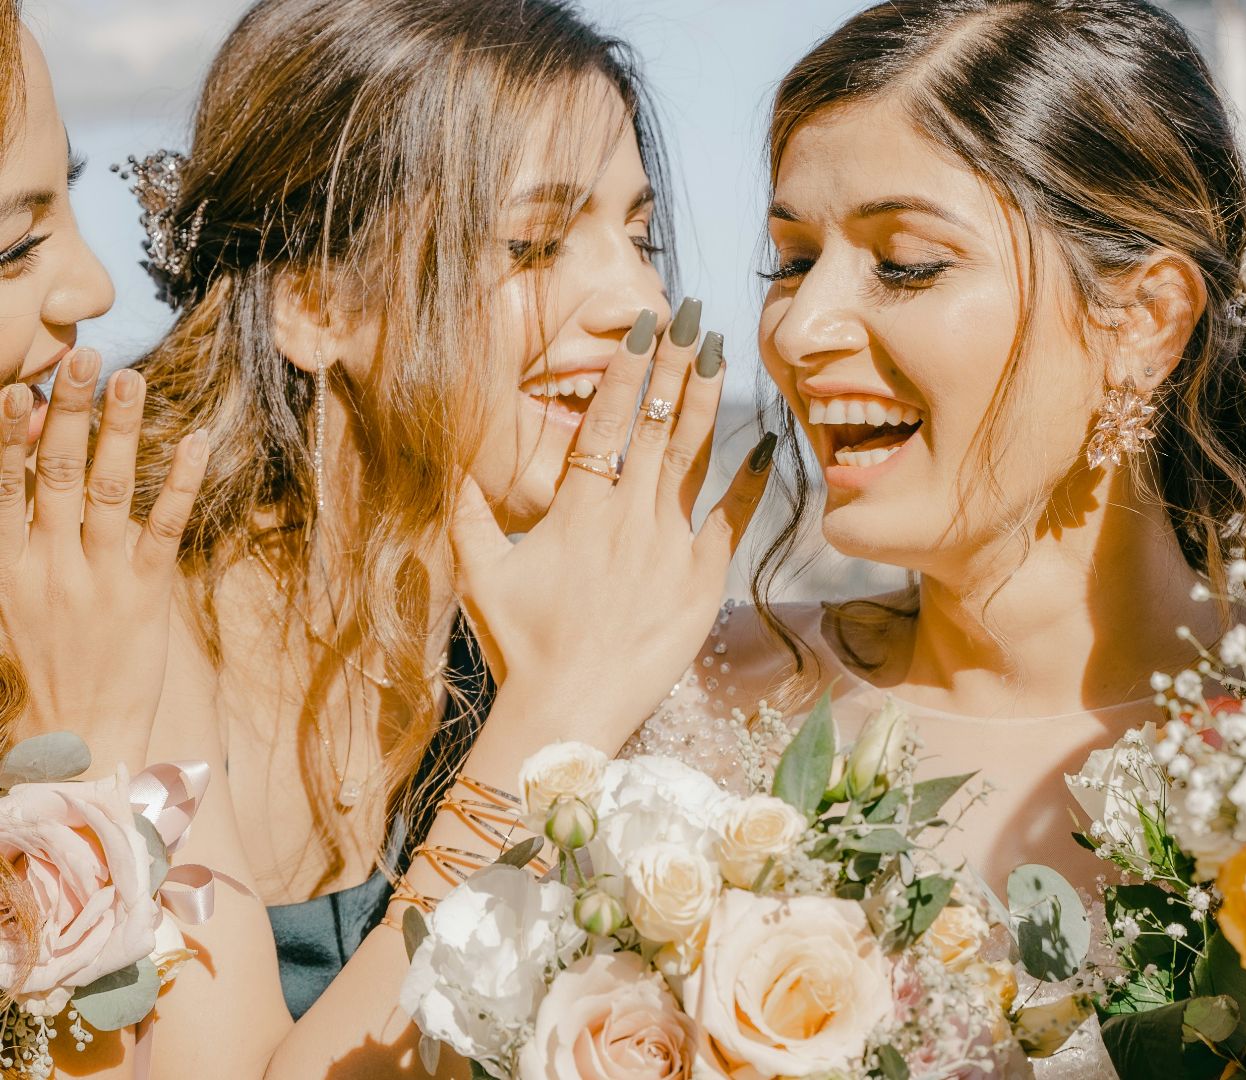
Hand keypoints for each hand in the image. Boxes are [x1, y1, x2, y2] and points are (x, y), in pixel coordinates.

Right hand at [0, 350, 209, 771]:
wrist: (77, 734)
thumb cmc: (42, 664)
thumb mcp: (8, 599)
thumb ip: (17, 538)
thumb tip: (24, 468)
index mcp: (3, 563)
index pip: (0, 484)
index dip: (6, 433)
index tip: (16, 385)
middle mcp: (47, 563)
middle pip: (56, 470)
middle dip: (70, 409)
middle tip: (84, 353)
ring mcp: (98, 577)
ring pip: (111, 488)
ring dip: (123, 429)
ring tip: (133, 377)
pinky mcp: (146, 595)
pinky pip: (166, 527)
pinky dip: (183, 481)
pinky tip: (196, 440)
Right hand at [452, 300, 773, 752]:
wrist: (570, 709)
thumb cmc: (522, 643)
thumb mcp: (481, 573)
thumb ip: (466, 511)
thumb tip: (443, 461)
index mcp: (578, 508)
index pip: (607, 421)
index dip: (629, 370)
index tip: (646, 327)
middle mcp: (629, 516)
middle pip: (659, 426)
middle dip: (677, 366)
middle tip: (695, 317)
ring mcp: (671, 546)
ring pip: (695, 460)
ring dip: (708, 404)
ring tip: (722, 356)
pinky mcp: (702, 580)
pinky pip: (731, 519)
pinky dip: (749, 480)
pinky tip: (766, 444)